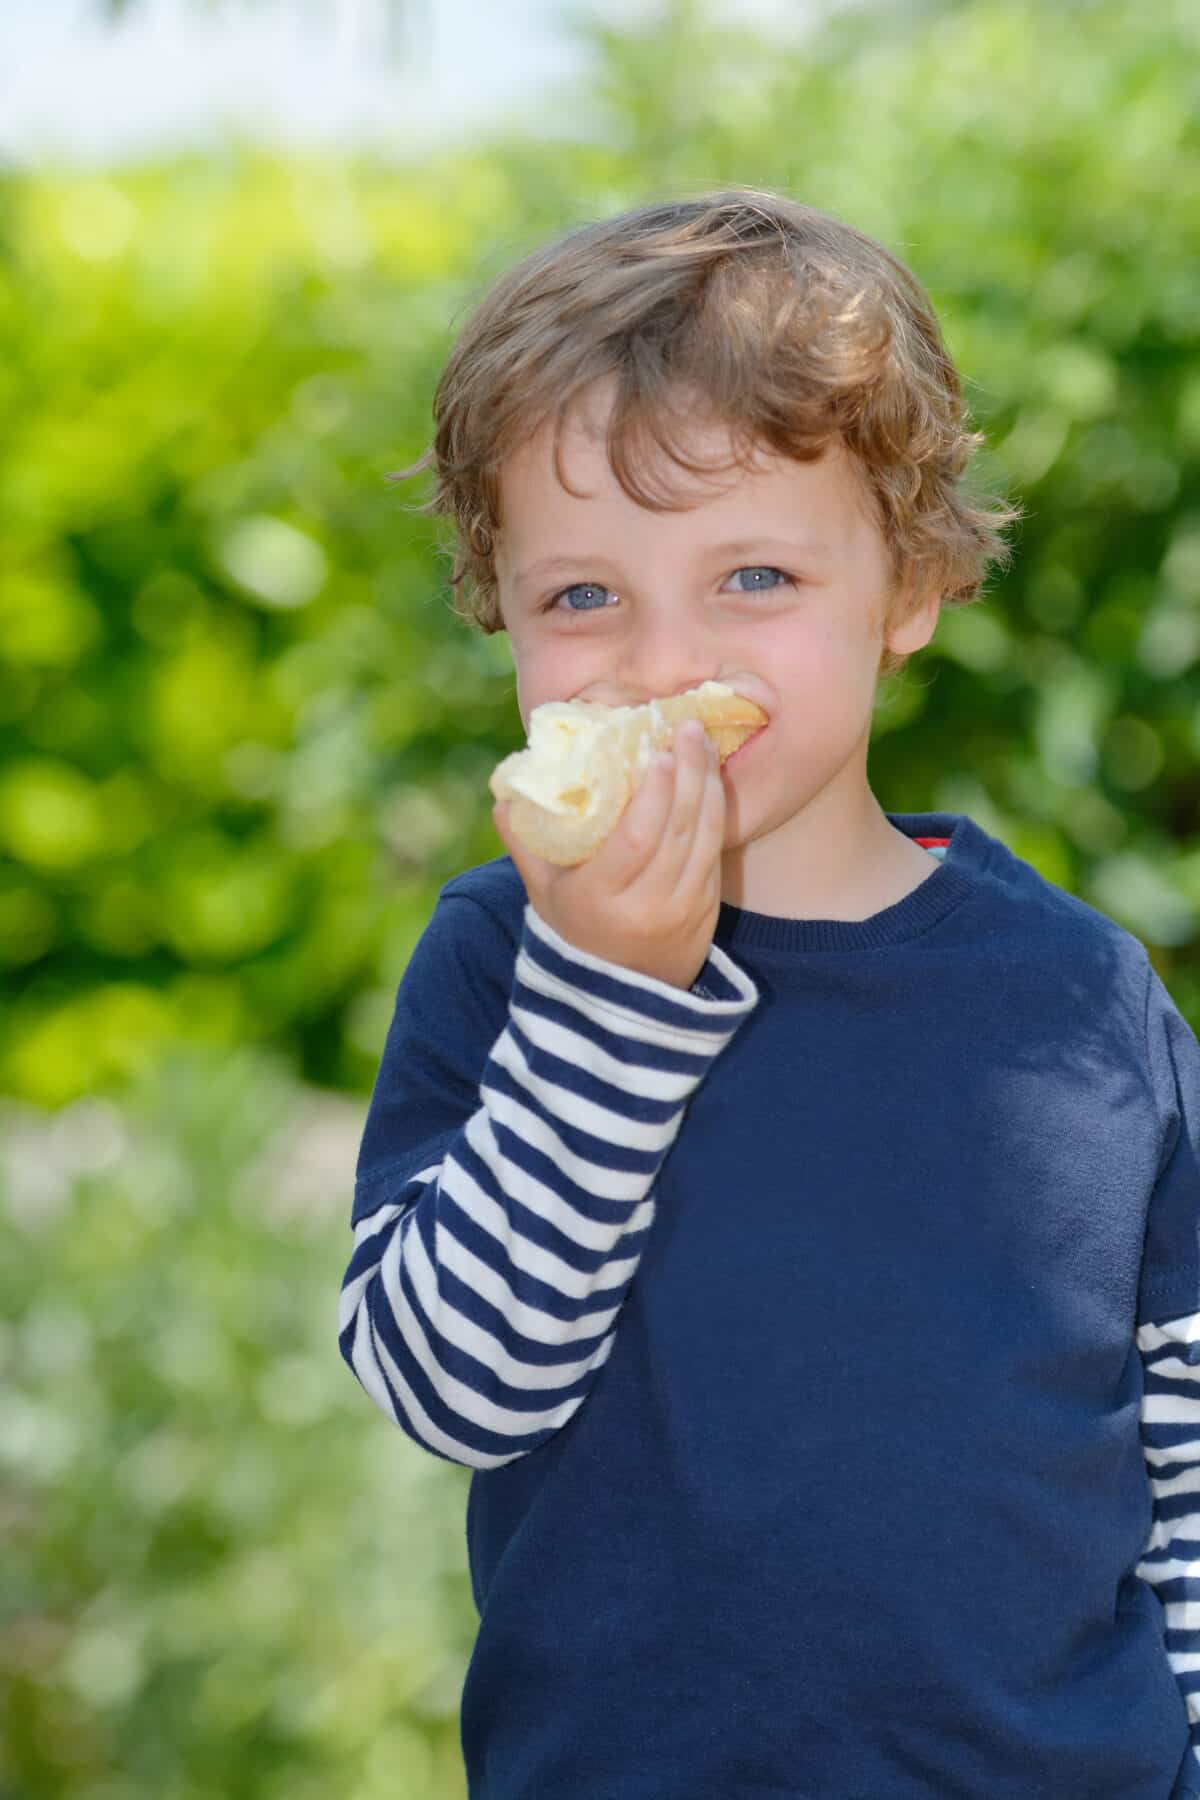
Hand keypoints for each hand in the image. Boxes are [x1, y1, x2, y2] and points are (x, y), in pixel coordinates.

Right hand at [493, 718, 726, 990]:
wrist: (619, 996)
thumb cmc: (573, 930)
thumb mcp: (542, 893)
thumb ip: (525, 843)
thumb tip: (505, 792)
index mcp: (601, 899)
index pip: (637, 840)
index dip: (654, 794)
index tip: (659, 753)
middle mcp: (648, 907)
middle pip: (677, 830)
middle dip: (688, 774)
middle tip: (687, 729)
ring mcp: (683, 910)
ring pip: (705, 838)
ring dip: (708, 786)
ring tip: (701, 743)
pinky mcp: (707, 909)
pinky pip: (715, 851)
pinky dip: (716, 810)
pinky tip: (709, 778)